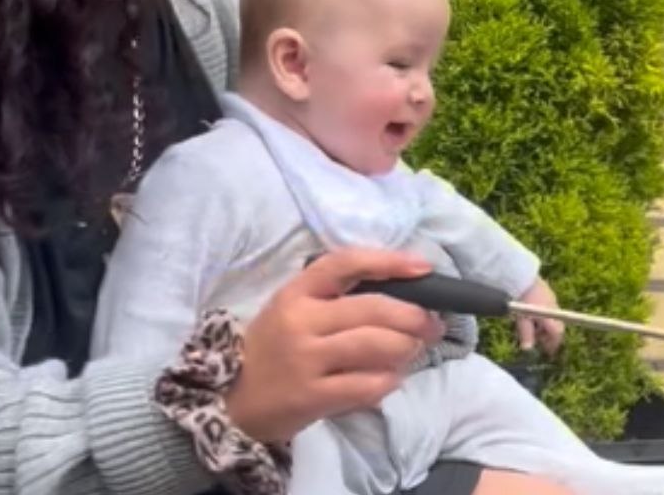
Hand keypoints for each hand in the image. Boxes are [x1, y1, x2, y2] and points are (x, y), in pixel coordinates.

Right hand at [223, 249, 444, 443]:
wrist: (230, 402)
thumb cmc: (273, 350)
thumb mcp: (294, 311)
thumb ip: (338, 300)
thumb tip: (403, 295)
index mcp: (297, 292)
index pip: (345, 263)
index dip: (388, 261)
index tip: (423, 267)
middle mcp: (300, 321)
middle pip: (374, 310)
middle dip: (415, 318)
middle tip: (433, 326)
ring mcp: (304, 359)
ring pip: (375, 346)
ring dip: (406, 349)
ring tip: (412, 352)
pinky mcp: (310, 396)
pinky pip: (366, 385)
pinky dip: (388, 382)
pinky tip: (390, 380)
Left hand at [515, 278, 564, 355]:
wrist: (522, 277)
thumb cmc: (522, 300)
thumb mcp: (522, 320)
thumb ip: (527, 334)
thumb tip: (528, 349)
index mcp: (550, 316)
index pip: (558, 333)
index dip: (554, 343)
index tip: (548, 351)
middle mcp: (554, 308)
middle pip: (557, 326)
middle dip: (550, 336)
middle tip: (540, 341)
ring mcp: (552, 300)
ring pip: (554, 318)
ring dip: (546, 326)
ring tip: (534, 328)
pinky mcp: (548, 293)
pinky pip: (550, 309)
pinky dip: (544, 316)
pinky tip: (533, 315)